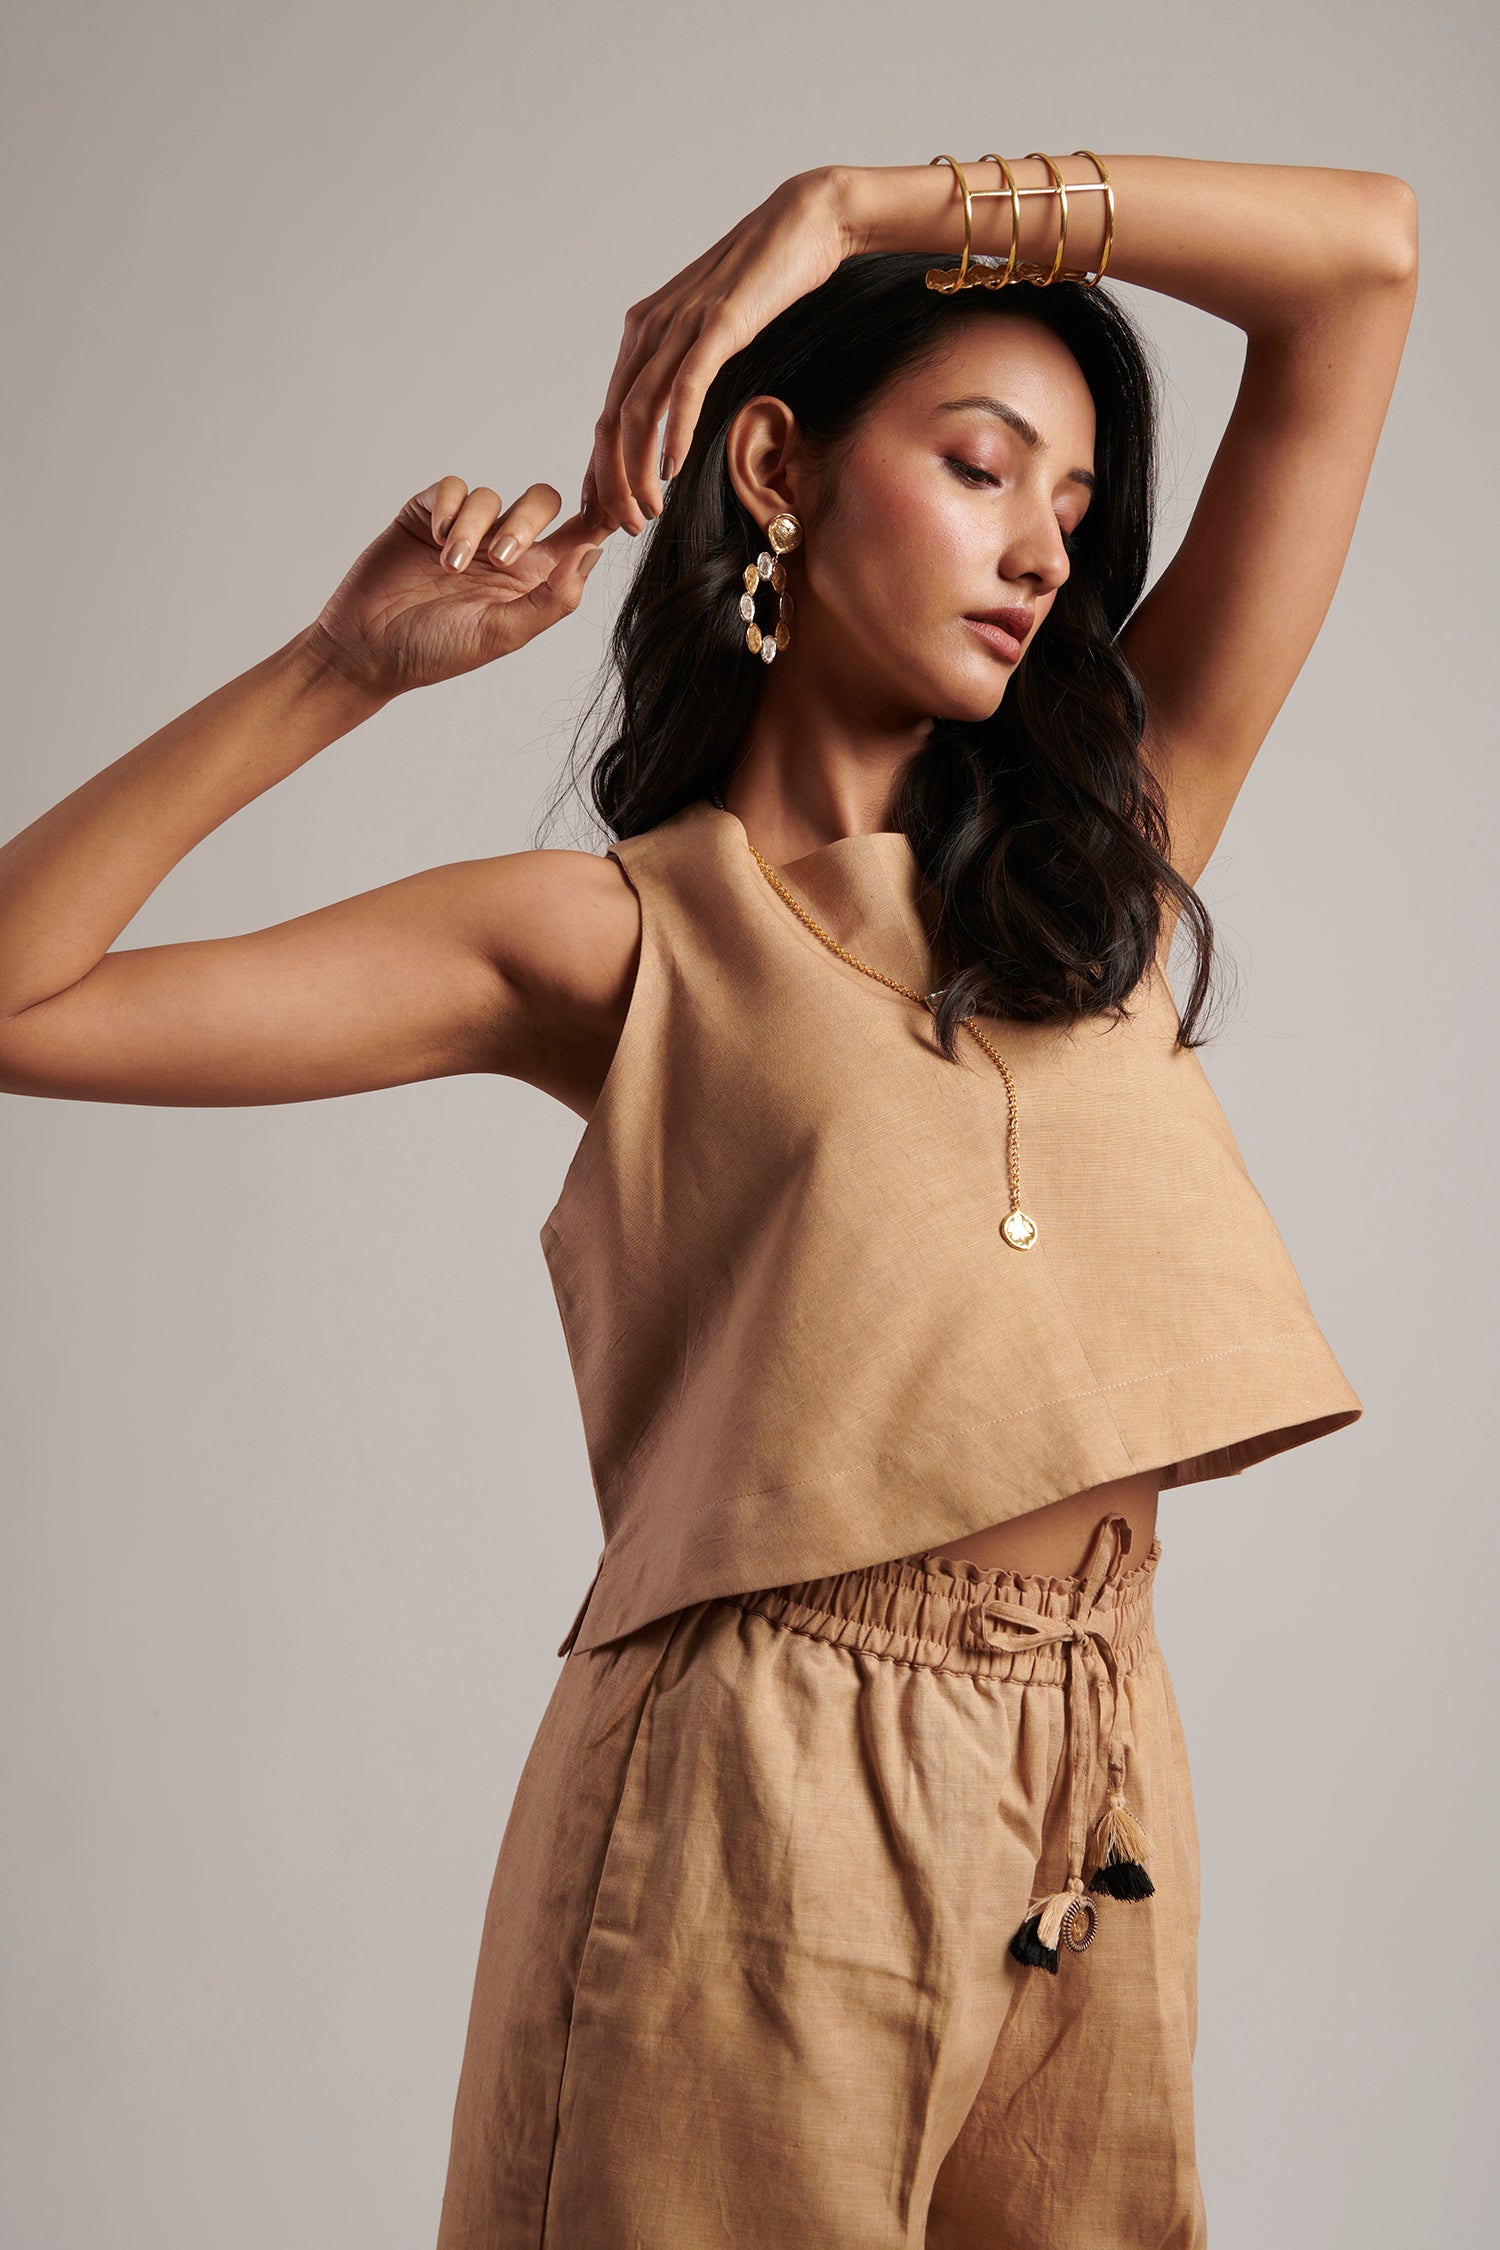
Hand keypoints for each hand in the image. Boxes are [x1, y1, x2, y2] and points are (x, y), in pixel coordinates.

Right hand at [308, 478, 605, 697]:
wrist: (367, 647)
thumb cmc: (436, 651)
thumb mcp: (503, 634)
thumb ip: (555, 597)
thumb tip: (595, 551)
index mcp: (533, 581)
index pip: (580, 534)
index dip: (602, 512)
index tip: (615, 503)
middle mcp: (503, 550)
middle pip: (541, 502)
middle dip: (526, 522)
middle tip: (499, 558)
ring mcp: (467, 530)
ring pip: (491, 495)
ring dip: (473, 529)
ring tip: (449, 567)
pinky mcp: (429, 514)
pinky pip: (454, 488)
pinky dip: (449, 510)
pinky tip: (435, 540)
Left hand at [582, 168, 854, 536]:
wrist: (806, 225)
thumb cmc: (766, 283)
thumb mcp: (713, 333)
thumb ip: (686, 370)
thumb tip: (675, 419)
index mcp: (642, 334)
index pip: (608, 414)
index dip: (602, 470)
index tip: (606, 515)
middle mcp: (648, 329)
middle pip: (611, 421)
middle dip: (611, 483)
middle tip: (623, 528)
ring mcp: (679, 325)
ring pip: (638, 413)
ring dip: (636, 472)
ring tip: (647, 513)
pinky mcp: (716, 325)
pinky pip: (683, 389)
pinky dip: (674, 434)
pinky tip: (672, 470)